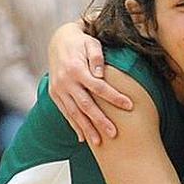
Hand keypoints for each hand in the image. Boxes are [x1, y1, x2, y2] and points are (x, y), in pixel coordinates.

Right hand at [47, 22, 131, 144]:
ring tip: (99, 143)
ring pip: (74, 113)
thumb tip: (101, 74)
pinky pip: (65, 113)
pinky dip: (74, 125)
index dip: (114, 97)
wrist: (58, 40)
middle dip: (100, 120)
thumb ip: (97, 57)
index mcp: (76, 69)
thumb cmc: (81, 42)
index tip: (129, 105)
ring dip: (86, 129)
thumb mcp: (91, 43)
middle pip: (85, 105)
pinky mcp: (54, 94)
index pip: (98, 87)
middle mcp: (65, 82)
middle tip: (114, 133)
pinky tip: (83, 138)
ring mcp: (58, 90)